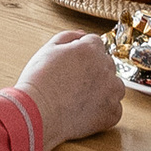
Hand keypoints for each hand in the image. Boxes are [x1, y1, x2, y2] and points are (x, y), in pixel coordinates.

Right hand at [15, 29, 122, 150]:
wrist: (36, 114)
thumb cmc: (38, 83)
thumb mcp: (47, 50)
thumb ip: (68, 37)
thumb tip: (82, 35)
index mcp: (90, 49)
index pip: (96, 44)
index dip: (82, 55)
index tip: (73, 66)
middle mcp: (105, 68)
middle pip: (106, 65)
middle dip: (93, 71)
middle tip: (73, 83)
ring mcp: (111, 92)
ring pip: (114, 86)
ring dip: (103, 90)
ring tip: (80, 98)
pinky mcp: (111, 114)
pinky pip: (114, 109)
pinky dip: (104, 111)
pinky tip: (86, 112)